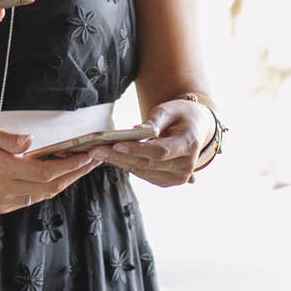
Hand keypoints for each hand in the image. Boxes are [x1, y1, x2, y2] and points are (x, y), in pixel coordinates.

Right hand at [0, 126, 103, 213]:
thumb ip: (9, 140)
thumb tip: (32, 142)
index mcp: (3, 171)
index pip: (47, 173)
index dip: (72, 166)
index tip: (88, 156)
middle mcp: (5, 191)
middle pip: (50, 187)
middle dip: (74, 175)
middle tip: (92, 161)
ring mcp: (1, 201)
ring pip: (41, 195)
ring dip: (61, 182)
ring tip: (77, 167)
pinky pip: (28, 198)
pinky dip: (44, 188)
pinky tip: (51, 176)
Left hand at [96, 99, 211, 186]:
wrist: (195, 129)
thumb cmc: (181, 115)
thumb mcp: (170, 109)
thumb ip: (154, 120)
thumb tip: (135, 130)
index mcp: (190, 144)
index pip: (161, 151)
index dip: (138, 150)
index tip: (116, 145)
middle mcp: (186, 165)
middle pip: (147, 163)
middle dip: (119, 156)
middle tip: (95, 149)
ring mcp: (178, 177)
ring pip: (142, 171)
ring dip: (118, 162)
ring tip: (96, 152)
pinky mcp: (168, 181)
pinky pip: (143, 173)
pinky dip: (126, 164)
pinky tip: (110, 157)